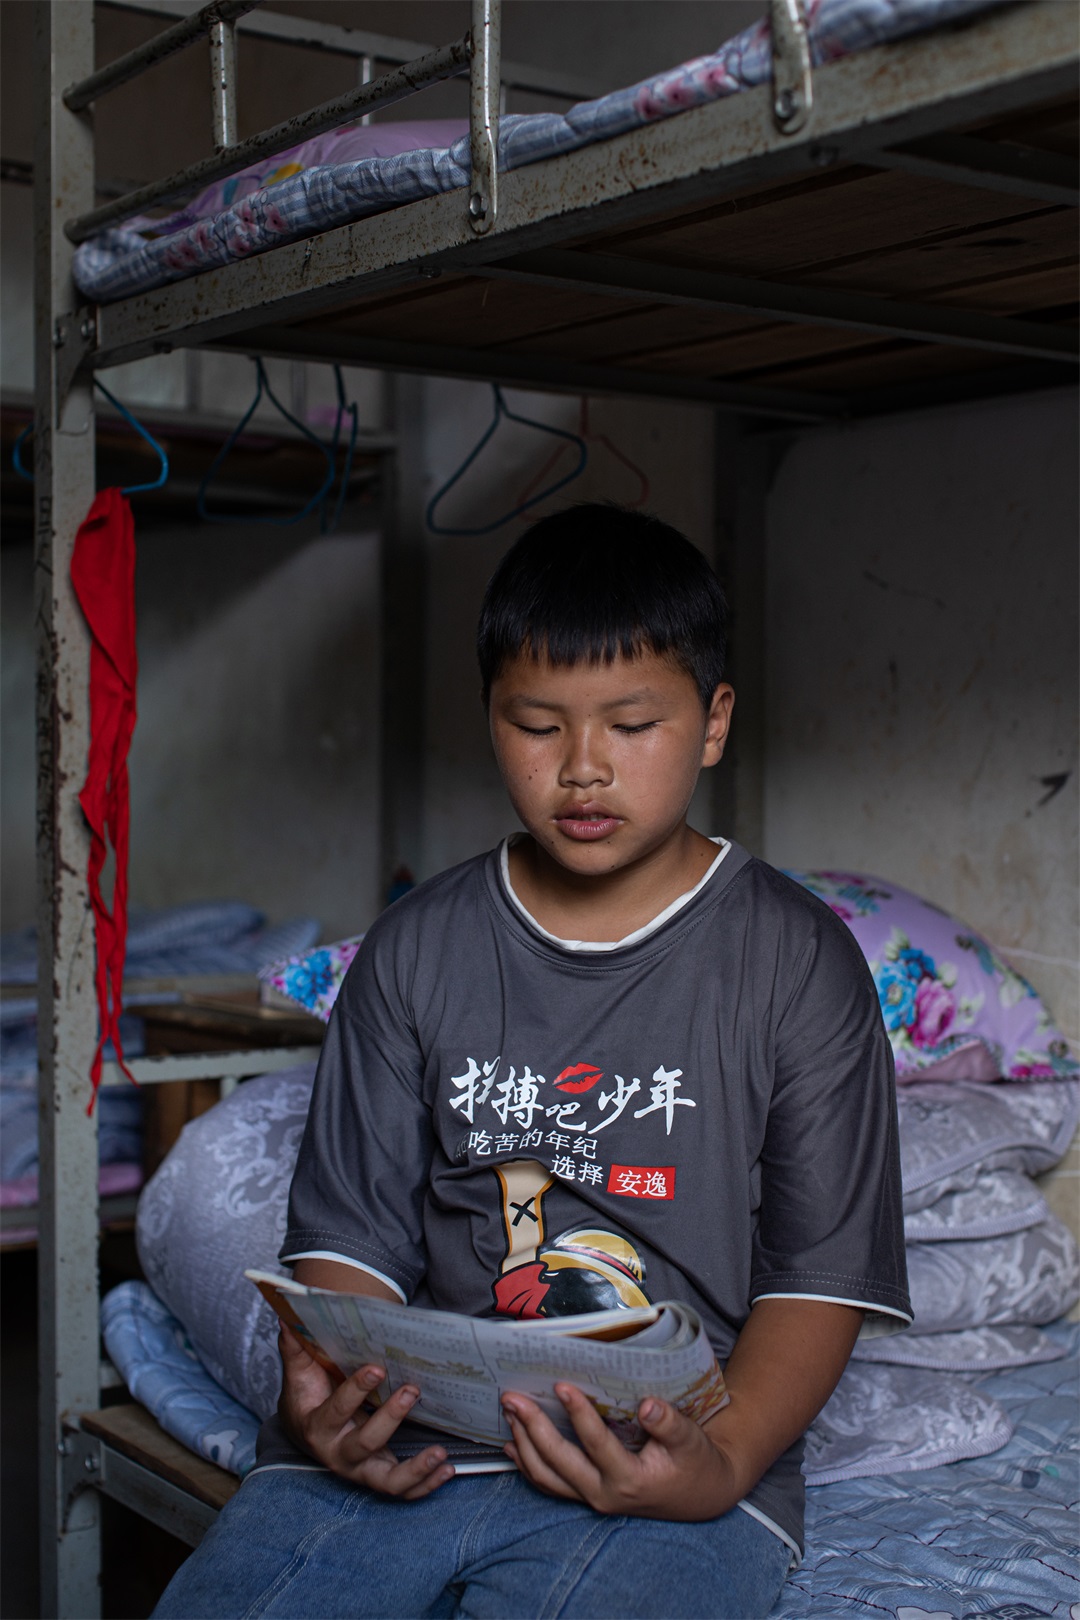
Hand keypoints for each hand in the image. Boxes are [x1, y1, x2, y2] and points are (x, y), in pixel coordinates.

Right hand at [277, 1325, 454, 1499]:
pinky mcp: (379, 1476)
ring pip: (387, 1481)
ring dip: (415, 1469)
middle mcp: (339, 1453)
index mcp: (317, 1427)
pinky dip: (426, 1484)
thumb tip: (288, 1318)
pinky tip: (447, 1468)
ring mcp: (361, 1469)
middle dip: (390, 1418)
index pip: (337, 1410)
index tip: (377, 1368)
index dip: (356, 1390)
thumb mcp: (299, 1375)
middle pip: (365, 1444)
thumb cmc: (307, 1398)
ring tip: (440, 1452)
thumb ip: (295, 1349)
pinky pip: (403, 1490)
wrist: (306, 1432)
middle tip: (411, 1390)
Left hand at [501, 1384, 739, 1520]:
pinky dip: (527, 1464)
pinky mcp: (587, 1496)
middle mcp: (604, 1495)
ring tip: (509, 1412)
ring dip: (523, 1444)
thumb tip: (648, 1405)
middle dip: (532, 1428)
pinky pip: (550, 1484)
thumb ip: (669, 1423)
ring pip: (546, 1477)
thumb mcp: (690, 1440)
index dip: (578, 1414)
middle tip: (512, 1397)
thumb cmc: (694, 1463)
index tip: (561, 1385)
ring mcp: (592, 1499)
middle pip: (558, 1463)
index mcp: (630, 1480)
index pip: (596, 1445)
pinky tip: (512, 1444)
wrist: (699, 1496)